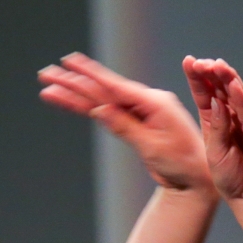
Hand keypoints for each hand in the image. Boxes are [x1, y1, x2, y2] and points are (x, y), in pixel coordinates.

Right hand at [39, 53, 211, 192]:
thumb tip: (99, 110)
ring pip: (101, 102)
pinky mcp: (136, 124)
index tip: (69, 62)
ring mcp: (140, 112)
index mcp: (154, 102)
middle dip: (73, 84)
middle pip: (102, 91)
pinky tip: (72, 102)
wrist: (196, 180)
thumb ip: (125, 127)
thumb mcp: (153, 147)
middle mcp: (146, 102)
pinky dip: (90, 109)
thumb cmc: (183, 164)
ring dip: (75, 95)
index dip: (89, 75)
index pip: (114, 86)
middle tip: (46, 75)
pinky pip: (108, 114)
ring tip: (49, 89)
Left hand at [183, 57, 242, 201]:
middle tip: (201, 62)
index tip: (188, 61)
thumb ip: (216, 128)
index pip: (206, 93)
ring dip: (227, 79)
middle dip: (212, 73)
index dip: (198, 77)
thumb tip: (216, 102)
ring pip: (238, 95)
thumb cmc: (232, 177)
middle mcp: (233, 116)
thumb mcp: (215, 152)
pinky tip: (234, 86)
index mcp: (216, 120)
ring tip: (217, 65)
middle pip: (221, 88)